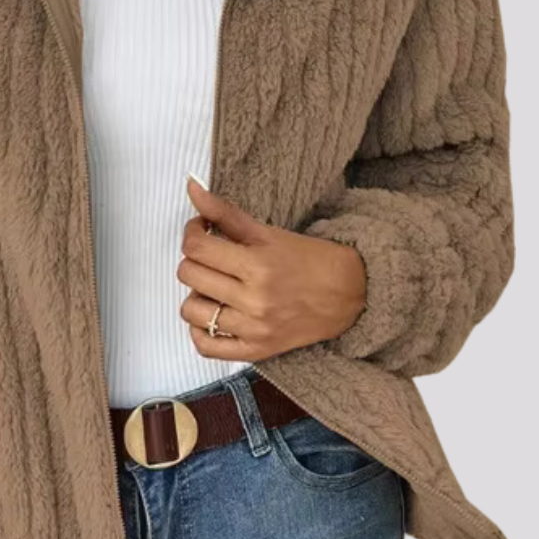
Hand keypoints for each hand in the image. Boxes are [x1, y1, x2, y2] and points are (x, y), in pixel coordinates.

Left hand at [178, 177, 366, 360]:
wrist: (348, 293)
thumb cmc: (307, 259)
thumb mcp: (267, 232)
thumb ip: (224, 212)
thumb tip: (191, 187)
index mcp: (258, 265)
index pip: (197, 247)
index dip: (192, 232)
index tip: (201, 229)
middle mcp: (254, 300)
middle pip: (190, 275)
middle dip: (194, 259)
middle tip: (211, 255)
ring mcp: (254, 329)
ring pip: (191, 311)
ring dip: (196, 294)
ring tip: (214, 286)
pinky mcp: (256, 351)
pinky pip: (206, 347)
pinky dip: (200, 330)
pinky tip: (212, 314)